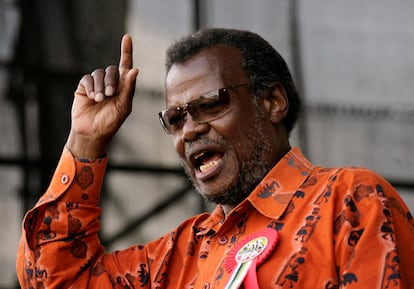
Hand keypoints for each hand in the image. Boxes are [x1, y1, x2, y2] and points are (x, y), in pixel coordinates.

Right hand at [66, 35, 138, 157]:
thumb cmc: (110, 122)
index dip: (126, 51)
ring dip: (100, 86)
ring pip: (99, 73)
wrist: (92, 132)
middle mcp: (111, 83)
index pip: (126, 65)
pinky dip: (90, 87)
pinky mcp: (84, 87)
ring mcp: (97, 84)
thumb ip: (129, 88)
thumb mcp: (123, 106)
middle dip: (112, 81)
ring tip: (99, 99)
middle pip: (112, 70)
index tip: (127, 37)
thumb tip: (135, 70)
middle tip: (110, 94)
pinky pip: (87, 79)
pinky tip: (91, 97)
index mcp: (123, 87)